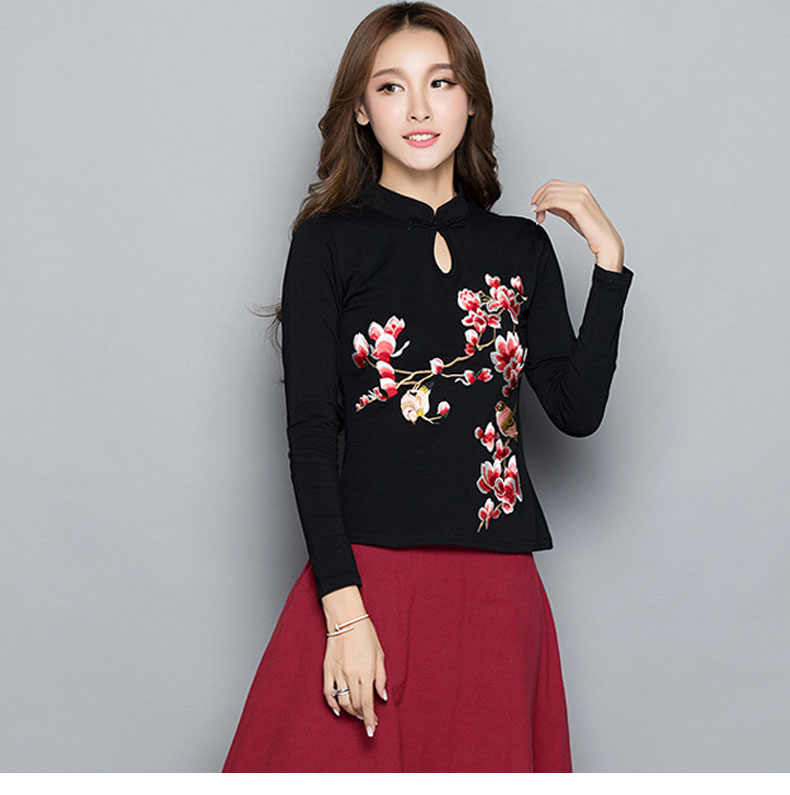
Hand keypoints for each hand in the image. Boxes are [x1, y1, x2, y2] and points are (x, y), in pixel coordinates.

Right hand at [321, 586, 386, 737]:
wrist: (346, 618)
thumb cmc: (366, 633)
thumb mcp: (380, 654)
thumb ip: (381, 677)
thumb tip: (382, 697)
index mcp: (366, 672)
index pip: (367, 703)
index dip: (370, 719)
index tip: (372, 730)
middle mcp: (351, 675)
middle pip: (355, 705)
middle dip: (362, 716)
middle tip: (368, 719)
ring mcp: (337, 672)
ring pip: (342, 701)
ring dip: (350, 711)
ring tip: (357, 713)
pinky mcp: (327, 669)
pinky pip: (327, 692)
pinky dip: (332, 704)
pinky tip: (338, 710)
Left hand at [530, 179, 624, 272]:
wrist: (605, 240)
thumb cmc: (592, 230)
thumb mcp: (572, 215)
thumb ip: (560, 207)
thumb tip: (546, 204)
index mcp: (580, 190)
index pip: (554, 184)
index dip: (540, 193)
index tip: (535, 204)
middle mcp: (580, 190)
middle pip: (550, 186)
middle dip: (538, 198)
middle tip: (534, 211)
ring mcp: (580, 196)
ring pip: (550, 193)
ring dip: (540, 204)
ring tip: (538, 217)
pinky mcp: (577, 205)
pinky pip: (553, 201)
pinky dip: (543, 207)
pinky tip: (540, 214)